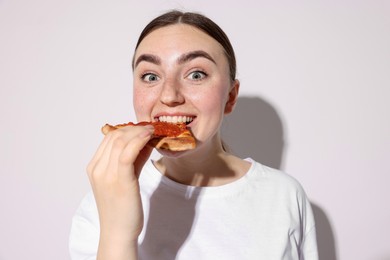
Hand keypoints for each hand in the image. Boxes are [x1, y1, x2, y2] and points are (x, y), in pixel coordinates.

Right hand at [87, 125, 153, 258]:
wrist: (118, 232)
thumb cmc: (122, 207)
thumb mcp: (125, 178)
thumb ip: (133, 159)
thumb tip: (145, 142)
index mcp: (94, 167)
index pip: (108, 138)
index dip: (127, 129)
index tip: (142, 128)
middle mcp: (97, 169)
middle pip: (114, 137)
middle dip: (134, 129)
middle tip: (150, 128)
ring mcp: (106, 175)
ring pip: (121, 141)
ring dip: (138, 132)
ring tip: (152, 131)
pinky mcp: (120, 181)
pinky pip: (128, 153)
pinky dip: (139, 140)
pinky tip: (150, 137)